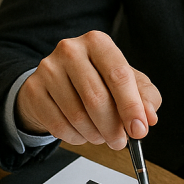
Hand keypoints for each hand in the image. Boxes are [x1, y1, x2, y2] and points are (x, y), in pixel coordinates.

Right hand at [15, 30, 161, 148]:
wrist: (56, 82)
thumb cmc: (97, 80)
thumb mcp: (127, 82)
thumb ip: (144, 97)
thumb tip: (149, 117)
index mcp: (98, 42)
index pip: (118, 75)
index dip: (131, 107)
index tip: (139, 130)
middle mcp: (70, 50)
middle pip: (96, 98)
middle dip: (113, 127)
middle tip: (120, 141)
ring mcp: (48, 69)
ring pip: (77, 115)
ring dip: (95, 134)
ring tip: (102, 135)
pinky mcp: (34, 90)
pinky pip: (58, 125)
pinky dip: (76, 137)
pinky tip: (82, 133)